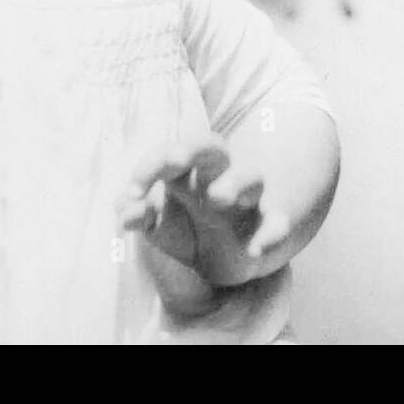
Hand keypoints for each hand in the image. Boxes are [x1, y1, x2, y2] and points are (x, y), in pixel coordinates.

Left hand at [117, 134, 290, 291]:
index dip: (150, 167)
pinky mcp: (267, 227)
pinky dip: (272, 233)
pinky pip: (277, 223)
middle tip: (174, 160)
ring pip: (251, 177)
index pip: (170, 154)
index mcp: (190, 170)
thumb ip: (140, 214)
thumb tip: (126, 212)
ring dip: (236, 183)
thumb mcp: (158, 222)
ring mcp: (247, 200)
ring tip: (218, 197)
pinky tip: (257, 249)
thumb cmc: (188, 226)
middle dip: (193, 148)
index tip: (133, 192)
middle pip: (212, 146)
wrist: (229, 257)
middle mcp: (220, 176)